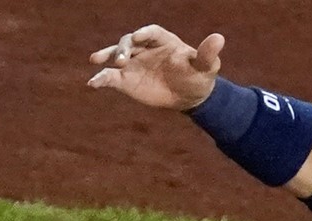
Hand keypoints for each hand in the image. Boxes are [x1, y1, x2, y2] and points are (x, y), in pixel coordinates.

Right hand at [87, 25, 224, 111]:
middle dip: (123, 48)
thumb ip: (207, 53)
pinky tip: (93, 84)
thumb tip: (219, 38)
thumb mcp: (206, 66)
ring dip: (106, 56)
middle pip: (128, 42)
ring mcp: (133, 63)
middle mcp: (144, 48)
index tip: (138, 38)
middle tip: (121, 59)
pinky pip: (110, 77)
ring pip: (115, 55)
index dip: (144, 34)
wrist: (189, 96)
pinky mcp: (125, 79)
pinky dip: (100, 79)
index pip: (151, 33)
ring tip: (97, 60)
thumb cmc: (198, 76)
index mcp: (163, 40)